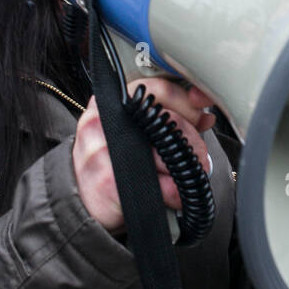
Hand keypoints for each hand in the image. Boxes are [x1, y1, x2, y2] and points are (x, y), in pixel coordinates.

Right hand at [72, 79, 215, 232]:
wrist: (82, 200)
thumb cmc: (114, 162)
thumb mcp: (136, 132)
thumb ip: (170, 118)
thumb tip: (205, 116)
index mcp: (113, 100)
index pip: (158, 88)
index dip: (187, 103)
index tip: (202, 118)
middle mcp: (104, 119)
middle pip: (167, 120)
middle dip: (192, 142)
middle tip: (198, 158)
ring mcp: (102, 149)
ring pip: (165, 155)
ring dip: (183, 171)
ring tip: (180, 180)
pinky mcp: (106, 181)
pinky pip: (158, 186)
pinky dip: (173, 194)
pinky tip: (170, 196)